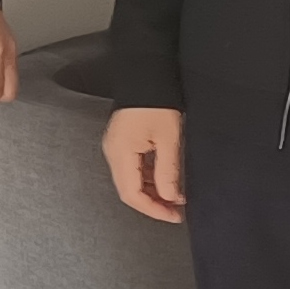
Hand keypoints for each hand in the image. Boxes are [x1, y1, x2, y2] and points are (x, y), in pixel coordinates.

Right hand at [104, 105, 186, 225]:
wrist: (146, 73)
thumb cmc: (157, 102)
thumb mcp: (168, 138)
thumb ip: (168, 171)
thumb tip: (170, 197)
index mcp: (120, 153)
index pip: (132, 195)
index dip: (154, 210)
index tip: (174, 215)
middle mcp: (113, 153)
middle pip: (129, 191)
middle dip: (153, 204)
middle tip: (176, 211)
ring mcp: (116, 147)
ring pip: (131, 181)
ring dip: (152, 192)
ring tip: (174, 197)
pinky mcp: (122, 141)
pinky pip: (133, 168)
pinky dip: (149, 178)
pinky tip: (165, 180)